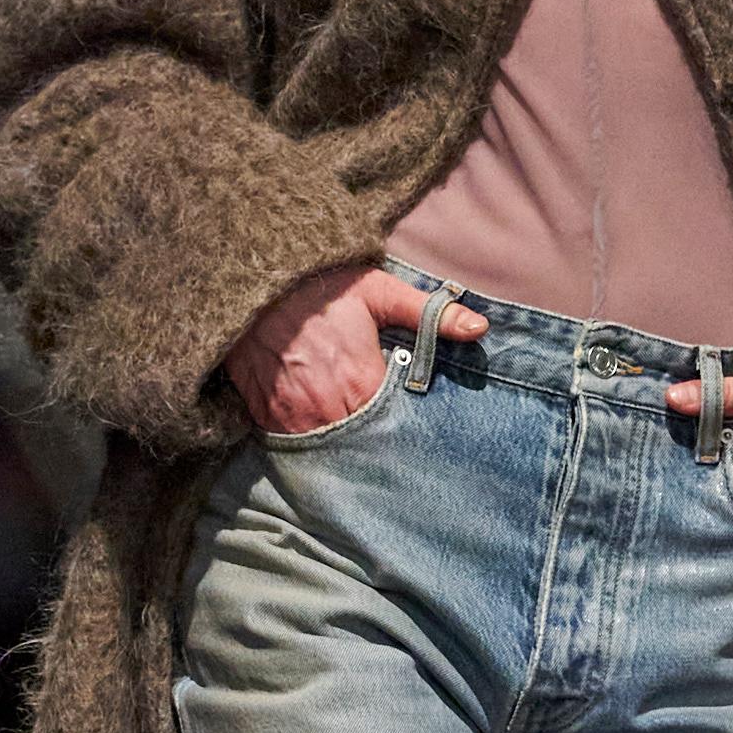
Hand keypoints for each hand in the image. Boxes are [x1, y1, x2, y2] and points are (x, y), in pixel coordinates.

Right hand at [226, 262, 487, 434]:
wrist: (251, 282)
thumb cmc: (320, 285)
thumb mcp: (379, 291)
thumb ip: (432, 315)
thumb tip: (481, 328)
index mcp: (362, 382)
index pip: (395, 427)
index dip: (406, 430)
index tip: (418, 433)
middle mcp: (328, 408)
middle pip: (362, 445)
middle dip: (377, 445)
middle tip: (393, 449)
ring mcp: (293, 417)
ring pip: (328, 451)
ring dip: (343, 447)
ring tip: (359, 443)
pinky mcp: (264, 416)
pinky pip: (293, 445)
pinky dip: (309, 441)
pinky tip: (323, 433)